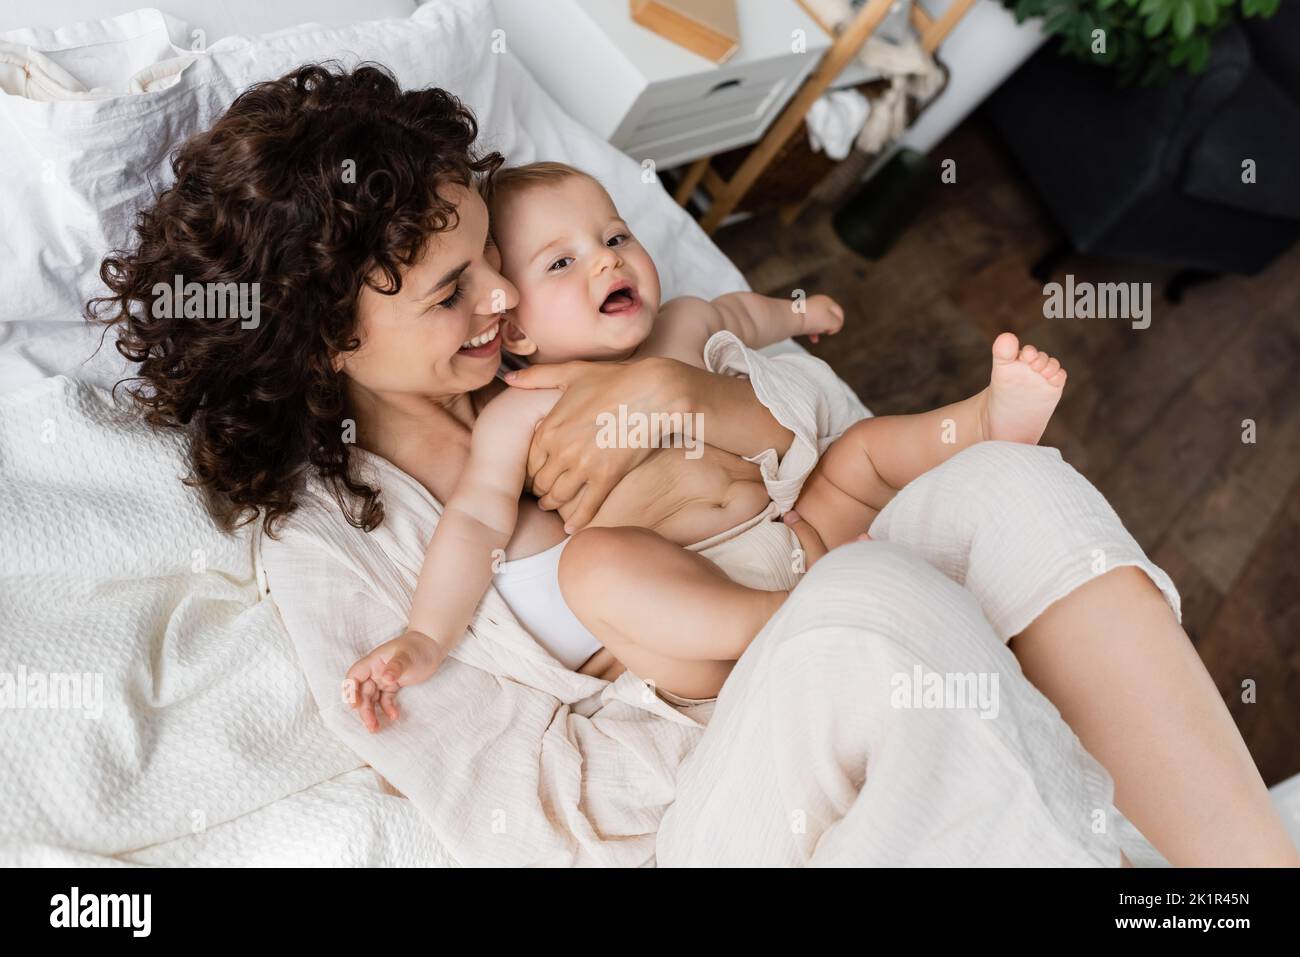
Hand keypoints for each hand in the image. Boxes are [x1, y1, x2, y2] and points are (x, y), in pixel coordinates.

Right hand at [343, 629, 448, 732]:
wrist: (432, 646)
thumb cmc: (417, 647)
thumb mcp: (407, 657)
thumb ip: (396, 667)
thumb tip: (386, 678)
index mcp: (373, 662)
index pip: (354, 676)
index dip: (351, 690)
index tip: (354, 705)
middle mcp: (375, 671)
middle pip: (363, 692)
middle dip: (364, 709)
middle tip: (371, 724)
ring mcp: (384, 678)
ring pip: (372, 698)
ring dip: (372, 712)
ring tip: (375, 727)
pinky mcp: (393, 685)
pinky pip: (385, 699)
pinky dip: (387, 708)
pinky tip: (394, 716)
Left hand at [504, 357, 682, 531]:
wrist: (652, 392)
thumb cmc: (614, 379)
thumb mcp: (572, 372)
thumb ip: (538, 376)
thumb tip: (511, 377)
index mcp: (550, 427)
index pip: (529, 460)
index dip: (528, 471)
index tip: (532, 476)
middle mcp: (561, 450)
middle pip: (541, 482)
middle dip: (539, 490)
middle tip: (540, 495)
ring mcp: (583, 466)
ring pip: (559, 496)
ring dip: (553, 505)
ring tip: (552, 507)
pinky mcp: (606, 477)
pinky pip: (587, 506)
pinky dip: (577, 520)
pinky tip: (572, 529)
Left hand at [801, 294, 844, 343]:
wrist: (792, 319)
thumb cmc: (812, 319)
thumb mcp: (832, 322)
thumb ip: (838, 323)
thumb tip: (833, 325)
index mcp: (827, 301)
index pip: (839, 313)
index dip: (838, 325)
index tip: (830, 332)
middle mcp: (818, 302)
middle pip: (829, 317)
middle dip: (828, 327)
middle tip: (824, 332)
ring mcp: (808, 308)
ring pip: (820, 322)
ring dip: (820, 330)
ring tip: (817, 334)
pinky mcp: (800, 315)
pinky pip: (810, 324)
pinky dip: (813, 332)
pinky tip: (813, 339)